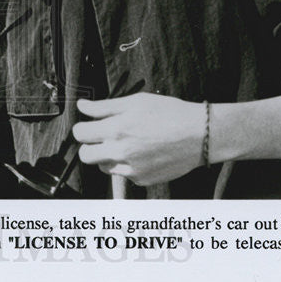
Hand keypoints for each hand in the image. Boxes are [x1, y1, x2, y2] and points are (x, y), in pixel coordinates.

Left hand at [72, 93, 204, 186]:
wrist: (200, 135)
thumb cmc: (170, 113)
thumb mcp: (136, 101)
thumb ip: (104, 106)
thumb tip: (82, 106)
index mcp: (117, 129)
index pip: (80, 134)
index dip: (81, 128)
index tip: (88, 125)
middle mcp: (121, 152)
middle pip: (85, 156)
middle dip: (88, 146)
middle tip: (101, 138)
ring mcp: (132, 169)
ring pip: (103, 167)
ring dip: (107, 156)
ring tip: (126, 143)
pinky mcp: (142, 180)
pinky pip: (123, 174)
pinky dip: (126, 165)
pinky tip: (142, 153)